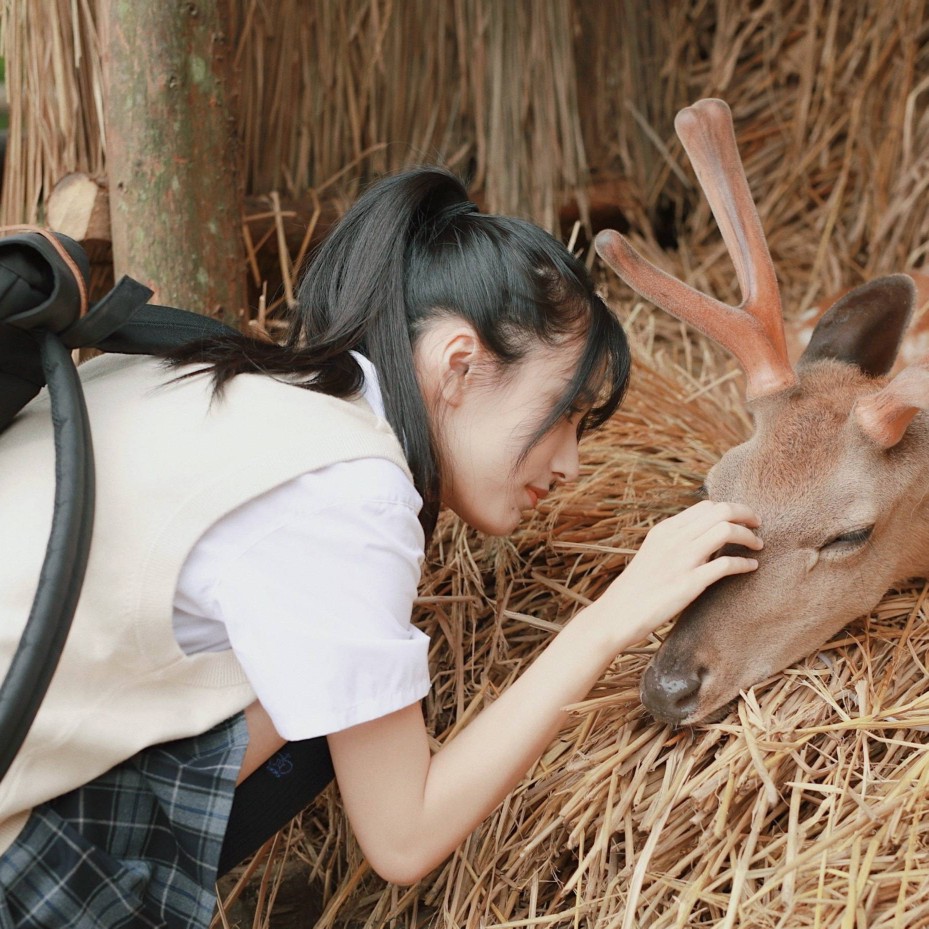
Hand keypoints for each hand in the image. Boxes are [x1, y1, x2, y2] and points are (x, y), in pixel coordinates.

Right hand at [601, 500, 761, 647]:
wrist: (617, 614)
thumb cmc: (636, 588)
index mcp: (664, 530)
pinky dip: (744, 563)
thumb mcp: (652, 554)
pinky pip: (726, 565)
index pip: (705, 506)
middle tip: (758, 525)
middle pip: (720, 511)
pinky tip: (752, 567)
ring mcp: (682, 560)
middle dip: (746, 514)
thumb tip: (702, 538)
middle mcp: (673, 539)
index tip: (742, 519)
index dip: (729, 509)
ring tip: (758, 544)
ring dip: (749, 535)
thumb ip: (674, 542)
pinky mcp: (689, 583)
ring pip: (726, 530)